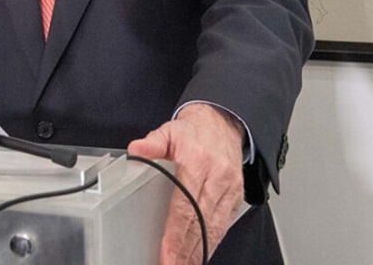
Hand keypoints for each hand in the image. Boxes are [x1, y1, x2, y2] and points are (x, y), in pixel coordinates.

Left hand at [127, 103, 245, 264]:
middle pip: (200, 222)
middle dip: (185, 250)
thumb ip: (153, 142)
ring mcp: (229, 189)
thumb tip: (136, 150)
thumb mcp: (170, 130)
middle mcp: (217, 177)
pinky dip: (212, 242)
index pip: (186, 205)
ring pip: (214, 227)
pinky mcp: (235, 197)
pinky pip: (223, 225)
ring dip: (199, 251)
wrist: (223, 122)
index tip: (167, 252)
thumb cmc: (195, 131)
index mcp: (198, 161)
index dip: (176, 233)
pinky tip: (200, 254)